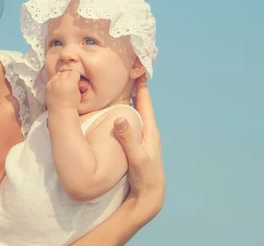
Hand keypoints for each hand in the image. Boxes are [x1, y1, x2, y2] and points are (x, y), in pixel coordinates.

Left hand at [45, 69, 80, 113]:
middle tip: (70, 81)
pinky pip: (51, 80)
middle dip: (69, 75)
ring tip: (63, 83)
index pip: (74, 72)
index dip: (76, 76)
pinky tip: (57, 86)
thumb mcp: (78, 92)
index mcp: (70, 82)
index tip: (77, 79)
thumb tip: (74, 78)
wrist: (61, 111)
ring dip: (61, 77)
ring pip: (58, 74)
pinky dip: (54, 82)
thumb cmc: (72, 104)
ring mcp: (52, 83)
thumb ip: (76, 83)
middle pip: (66, 72)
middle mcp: (60, 81)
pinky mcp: (47, 86)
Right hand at [113, 78, 164, 218]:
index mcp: (150, 129)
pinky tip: (114, 111)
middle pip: (139, 103)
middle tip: (125, 71)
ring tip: (117, 86)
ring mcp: (141, 136)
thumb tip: (120, 118)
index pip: (144, 102)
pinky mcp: (134, 143)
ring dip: (127, 99)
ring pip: (133, 112)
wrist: (149, 195)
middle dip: (133, 87)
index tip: (137, 68)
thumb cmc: (145, 176)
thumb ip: (128, 138)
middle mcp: (147, 130)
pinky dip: (122, 111)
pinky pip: (128, 121)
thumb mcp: (136, 157)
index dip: (141, 85)